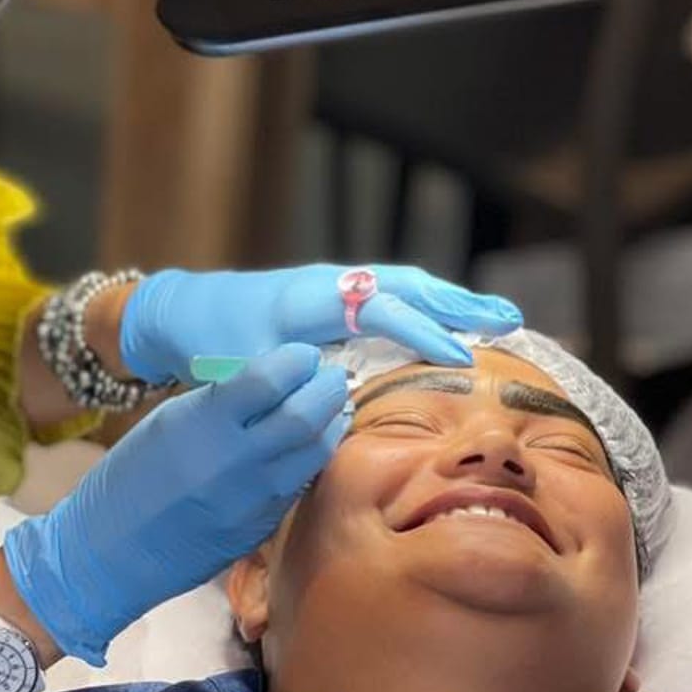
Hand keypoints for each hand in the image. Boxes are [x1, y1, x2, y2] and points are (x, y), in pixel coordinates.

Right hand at [4, 343, 349, 662]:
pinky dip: (310, 457)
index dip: (296, 360)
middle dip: (326, 387)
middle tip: (329, 375)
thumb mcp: (170, 421)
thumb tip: (271, 380)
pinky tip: (306, 444)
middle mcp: (235, 461)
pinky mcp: (261, 527)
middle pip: (305, 415)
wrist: (113, 550)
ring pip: (315, 452)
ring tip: (327, 407)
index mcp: (203, 423)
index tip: (303, 355)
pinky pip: (299, 483)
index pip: (271, 379)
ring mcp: (253, 500)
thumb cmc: (131, 476)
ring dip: (328, 423)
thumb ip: (221, 401)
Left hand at [119, 263, 521, 384]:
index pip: (379, 310)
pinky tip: (454, 320)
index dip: (420, 333)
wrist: (182, 311)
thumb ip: (289, 386)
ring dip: (452, 301)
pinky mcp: (335, 296)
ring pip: (404, 285)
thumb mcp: (245, 369)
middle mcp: (330, 284)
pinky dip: (429, 303)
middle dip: (458, 305)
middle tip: (509, 322)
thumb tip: (338, 407)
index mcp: (312, 299)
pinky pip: (392, 293)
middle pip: (406, 285)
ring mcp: (335, 285)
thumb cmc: (211, 342)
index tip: (460, 357)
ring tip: (500, 318)